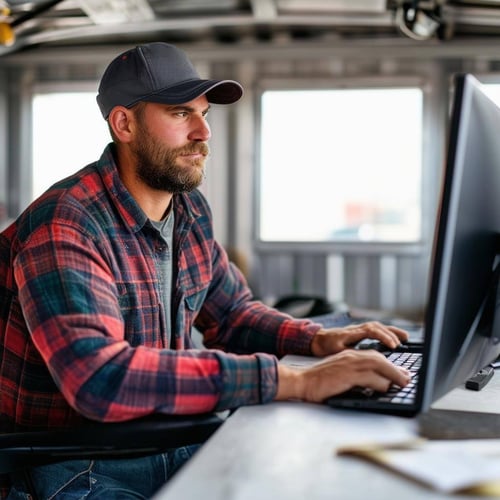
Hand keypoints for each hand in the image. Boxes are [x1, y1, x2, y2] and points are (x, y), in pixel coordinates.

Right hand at [275, 349, 410, 402]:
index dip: (389, 365)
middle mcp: (351, 356)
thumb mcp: (341, 376)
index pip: (374, 356)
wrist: (302, 382)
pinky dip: (381, 382)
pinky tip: (386, 388)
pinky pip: (369, 377)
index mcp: (349, 356)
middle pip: (379, 359)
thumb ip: (356, 376)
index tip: (400, 374)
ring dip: (393, 375)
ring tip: (402, 383)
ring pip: (378, 365)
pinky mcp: (347, 374)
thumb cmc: (320, 382)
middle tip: (407, 379)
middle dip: (395, 369)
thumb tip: (376, 384)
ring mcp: (349, 364)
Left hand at [310, 321, 409, 356]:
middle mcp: (357, 328)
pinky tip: (394, 337)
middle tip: (402, 343)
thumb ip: (350, 353)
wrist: (317, 339)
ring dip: (392, 331)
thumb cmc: (325, 346)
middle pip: (377, 326)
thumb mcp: (337, 351)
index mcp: (352, 333)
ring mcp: (359, 328)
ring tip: (405, 338)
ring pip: (378, 326)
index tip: (393, 346)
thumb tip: (364, 357)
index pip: (371, 331)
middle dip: (391, 334)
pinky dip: (386, 331)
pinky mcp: (360, 331)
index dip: (383, 338)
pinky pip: (376, 328)